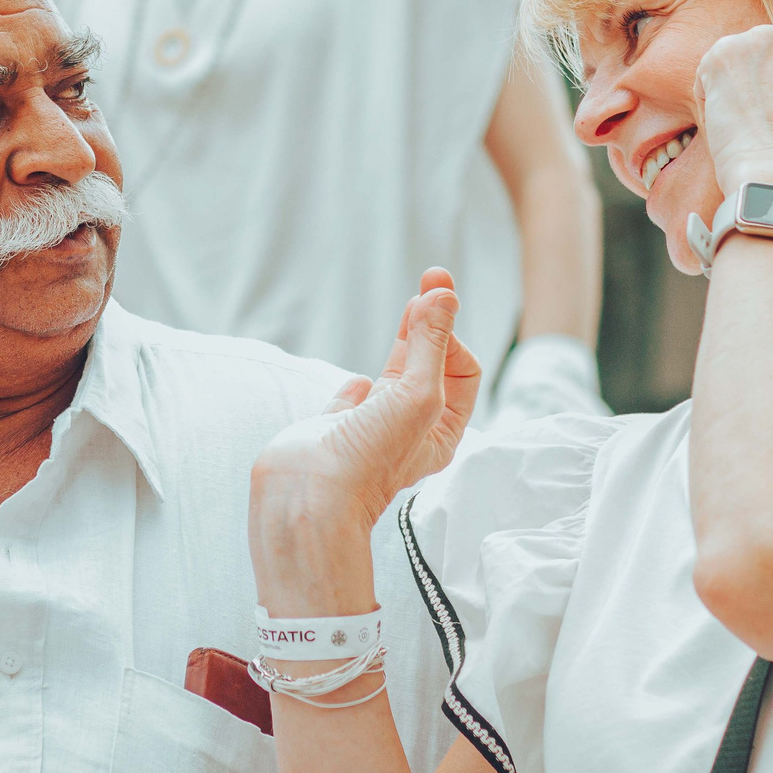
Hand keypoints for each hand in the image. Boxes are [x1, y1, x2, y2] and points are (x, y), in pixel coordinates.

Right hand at [251, 271, 479, 562]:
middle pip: (432, 366)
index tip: (428, 318)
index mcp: (441, 431)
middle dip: (433, 321)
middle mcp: (409, 429)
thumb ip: (430, 344)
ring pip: (395, 375)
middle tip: (434, 276)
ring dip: (405, 341)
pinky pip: (352, 402)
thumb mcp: (418, 394)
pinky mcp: (334, 428)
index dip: (449, 337)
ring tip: (413, 306)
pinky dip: (356, 387)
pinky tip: (359, 383)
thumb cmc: (371, 456)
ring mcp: (371, 428)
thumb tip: (443, 295)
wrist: (310, 496)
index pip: (463, 370)